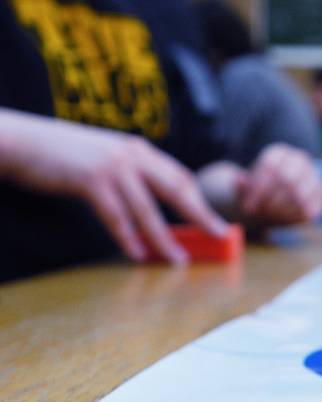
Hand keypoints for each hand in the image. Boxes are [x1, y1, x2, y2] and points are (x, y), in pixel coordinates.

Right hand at [0, 111, 226, 262]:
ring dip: (164, 237)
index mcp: (138, 150)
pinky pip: (116, 216)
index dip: (199, 200)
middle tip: (218, 236)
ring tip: (177, 260)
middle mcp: (131, 155)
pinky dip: (128, 237)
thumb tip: (152, 204)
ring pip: (148, 209)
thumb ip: (131, 174)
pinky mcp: (91, 181)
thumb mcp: (105, 158)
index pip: (180, 176)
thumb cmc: (64, 155)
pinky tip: (138, 254)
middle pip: (176, 189)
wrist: (24, 141)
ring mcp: (112, 167)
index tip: (214, 221)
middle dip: (199, 215)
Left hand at [236, 143, 321, 225]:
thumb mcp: (247, 188)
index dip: (258, 189)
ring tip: (270, 217)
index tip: (247, 208)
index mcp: (279, 153)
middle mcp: (299, 160)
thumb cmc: (261, 192)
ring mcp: (314, 176)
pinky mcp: (321, 194)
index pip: (270, 166)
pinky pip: (311, 207)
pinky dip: (296, 217)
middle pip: (287, 179)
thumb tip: (238, 181)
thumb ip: (242, 186)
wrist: (281, 196)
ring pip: (300, 194)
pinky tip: (284, 221)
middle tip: (261, 214)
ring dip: (282, 210)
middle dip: (271, 200)